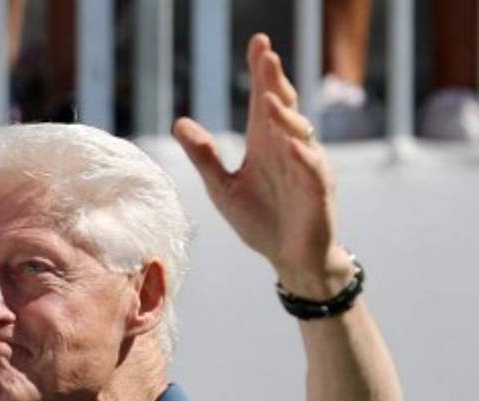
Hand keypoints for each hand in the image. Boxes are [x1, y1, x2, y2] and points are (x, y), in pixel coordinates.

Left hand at [173, 33, 352, 296]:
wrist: (289, 258)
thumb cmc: (261, 220)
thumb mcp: (222, 187)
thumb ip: (205, 156)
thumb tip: (180, 122)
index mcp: (267, 144)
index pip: (265, 100)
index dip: (262, 73)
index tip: (258, 42)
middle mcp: (289, 148)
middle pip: (284, 108)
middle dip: (276, 83)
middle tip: (266, 56)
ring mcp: (307, 168)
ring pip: (300, 135)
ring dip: (287, 117)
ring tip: (271, 100)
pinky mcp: (319, 193)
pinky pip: (313, 172)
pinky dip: (304, 159)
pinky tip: (293, 147)